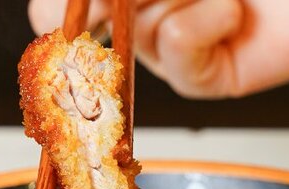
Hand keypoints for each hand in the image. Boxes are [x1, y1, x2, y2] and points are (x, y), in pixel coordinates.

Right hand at [27, 0, 288, 98]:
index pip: (60, 0)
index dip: (52, 0)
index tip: (58, 7)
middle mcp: (139, 21)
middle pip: (84, 18)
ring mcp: (168, 54)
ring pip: (136, 25)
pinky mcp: (201, 80)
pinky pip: (176, 46)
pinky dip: (205, 18)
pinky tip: (235, 10)